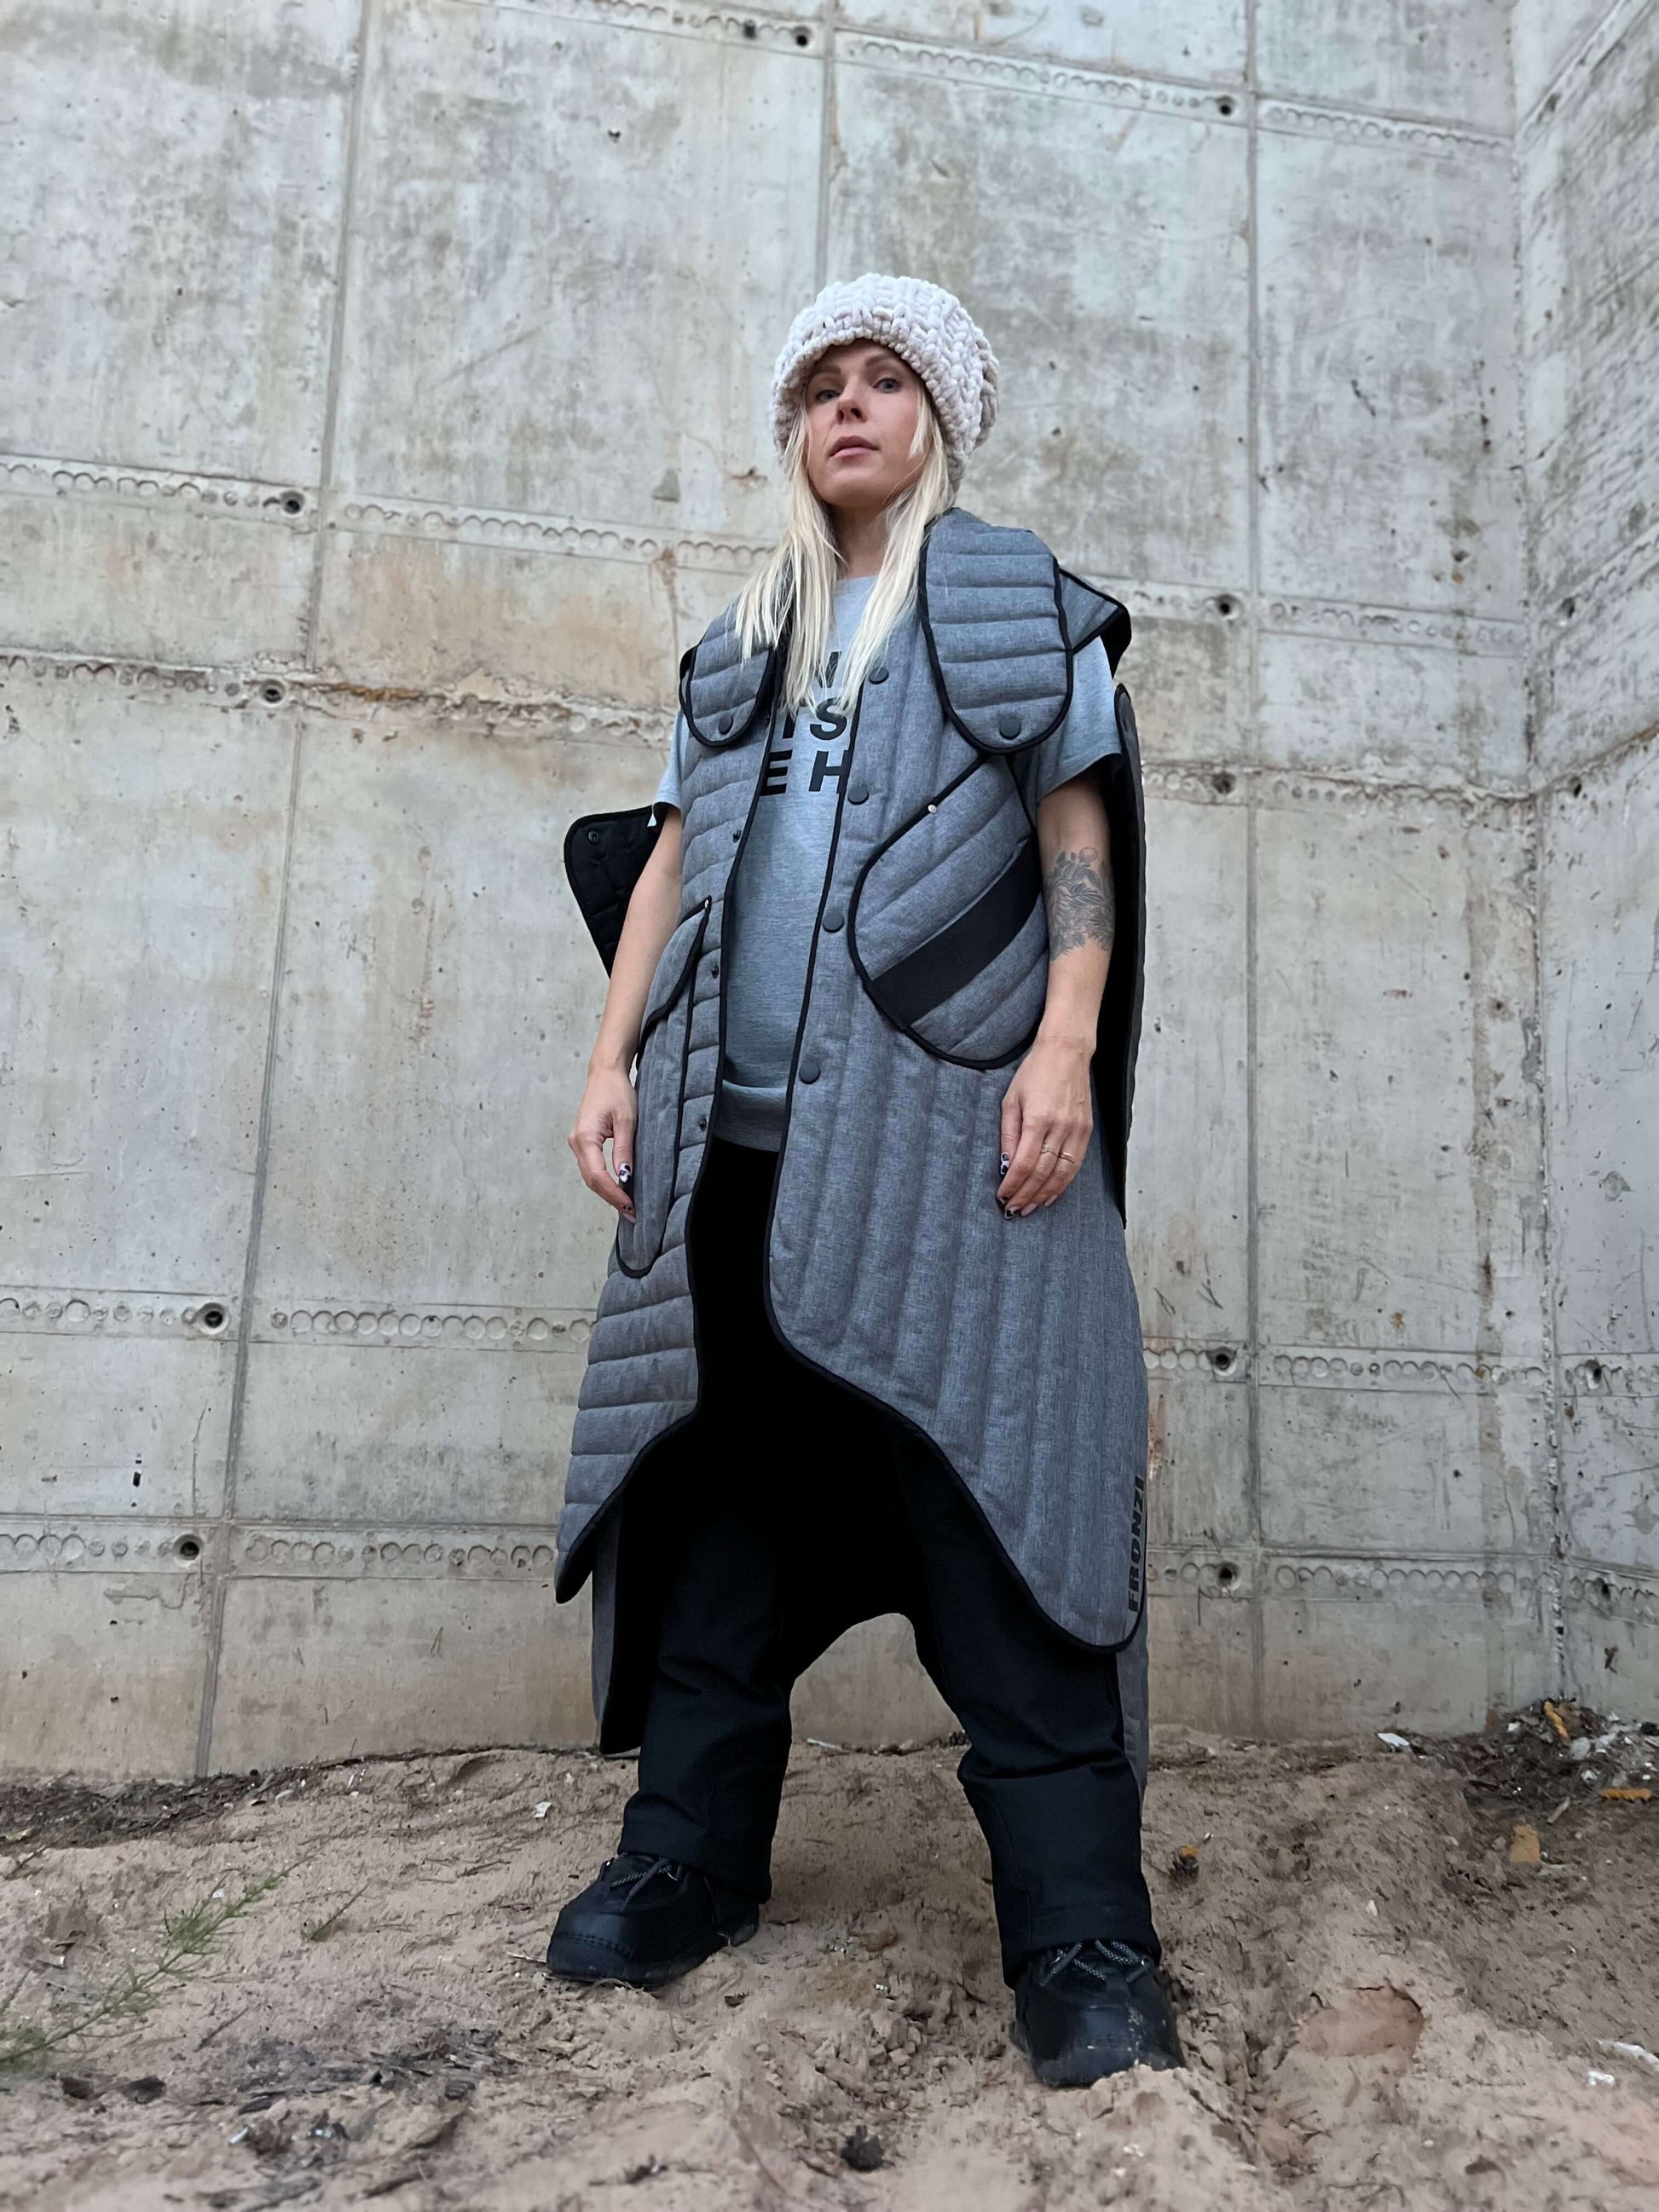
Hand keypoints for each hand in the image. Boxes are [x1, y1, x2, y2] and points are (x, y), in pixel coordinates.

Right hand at [568, 1062, 637, 1220]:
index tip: (630, 1206)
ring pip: (590, 1176)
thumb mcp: (627, 1121)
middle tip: (632, 1214)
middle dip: (611, 1198)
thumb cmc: (617, 1092)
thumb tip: (624, 1177)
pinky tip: (618, 1189)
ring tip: (627, 1206)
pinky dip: (603, 1181)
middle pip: (591, 1180)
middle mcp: (576, 1142)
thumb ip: (624, 1150)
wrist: (605, 1073)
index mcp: (585, 1138)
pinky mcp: (582, 1142)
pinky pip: (591, 1167)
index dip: (614, 1194)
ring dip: (607, 1192)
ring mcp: (576, 1142)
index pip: (598, 1175)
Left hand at [997, 1032, 1092, 1215]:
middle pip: (1042, 1173)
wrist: (1067, 1052)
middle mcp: (1059, 1127)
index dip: (1013, 1184)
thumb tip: (1005, 1164)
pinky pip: (1075, 1164)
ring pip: (1061, 1173)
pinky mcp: (1086, 1130)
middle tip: (1014, 1210)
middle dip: (1026, 1195)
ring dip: (1044, 1194)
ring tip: (1031, 1208)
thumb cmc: (1034, 1072)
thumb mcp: (1010, 1100)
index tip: (1002, 1196)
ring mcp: (1076, 1130)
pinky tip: (1051, 1193)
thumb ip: (1008, 1134)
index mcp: (1037, 1119)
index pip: (1023, 1163)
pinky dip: (1063, 1183)